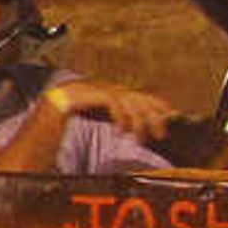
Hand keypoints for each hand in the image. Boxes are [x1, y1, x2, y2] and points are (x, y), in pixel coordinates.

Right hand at [53, 78, 181, 143]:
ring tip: (140, 138)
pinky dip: (120, 118)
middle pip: (142, 101)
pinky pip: (114, 105)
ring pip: (131, 104)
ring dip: (138, 123)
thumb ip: (118, 116)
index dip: (158, 105)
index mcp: (119, 91)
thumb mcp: (102, 113)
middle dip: (154, 118)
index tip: (170, 117)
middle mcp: (115, 89)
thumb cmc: (80, 108)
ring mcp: (106, 90)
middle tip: (161, 135)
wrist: (57, 100)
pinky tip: (121, 131)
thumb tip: (132, 126)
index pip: (144, 97)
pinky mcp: (97, 94)